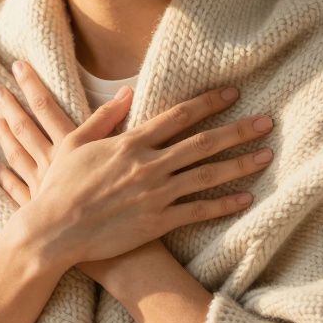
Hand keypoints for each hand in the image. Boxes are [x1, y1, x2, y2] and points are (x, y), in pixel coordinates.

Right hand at [0, 59, 273, 271]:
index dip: (209, 102)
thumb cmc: (59, 186)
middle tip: (267, 122)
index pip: (179, 115)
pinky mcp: (157, 222)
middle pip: (203, 143)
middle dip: (238, 130)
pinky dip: (223, 205)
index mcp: (130, 142)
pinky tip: (246, 198)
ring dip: (240, 165)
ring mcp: (155, 194)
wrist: (54, 230)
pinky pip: (198, 211)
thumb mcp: (74, 143)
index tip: (233, 93)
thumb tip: (128, 93)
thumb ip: (104, 117)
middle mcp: (149, 165)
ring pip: (207, 175)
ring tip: (266, 156)